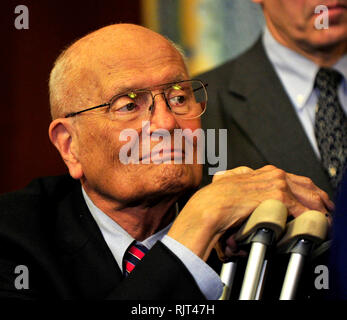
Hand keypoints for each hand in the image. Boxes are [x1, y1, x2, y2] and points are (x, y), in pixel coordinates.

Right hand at [168, 165, 332, 260]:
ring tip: (325, 218)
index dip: (306, 189)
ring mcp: (275, 183)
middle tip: (328, 208)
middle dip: (319, 197)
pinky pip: (300, 207)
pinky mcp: (276, 195)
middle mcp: (270, 174)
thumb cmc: (215, 200)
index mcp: (260, 171)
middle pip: (304, 184)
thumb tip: (244, 182)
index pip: (291, 178)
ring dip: (319, 207)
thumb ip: (240, 180)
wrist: (210, 206)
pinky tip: (314, 223)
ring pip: (306, 194)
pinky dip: (310, 216)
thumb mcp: (228, 184)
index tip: (314, 198)